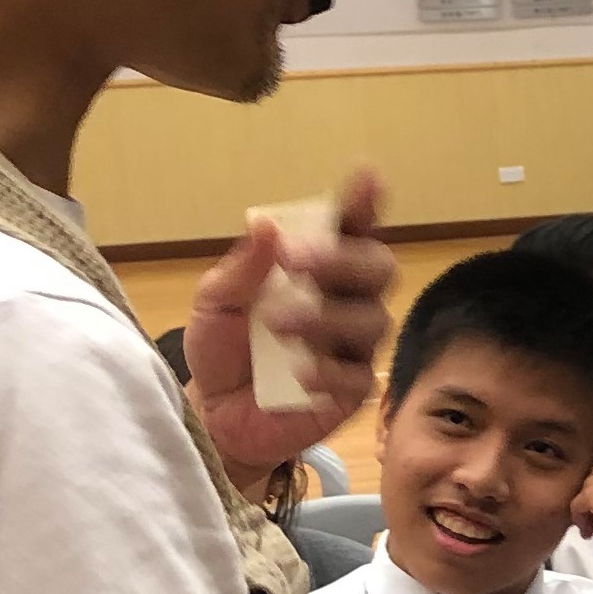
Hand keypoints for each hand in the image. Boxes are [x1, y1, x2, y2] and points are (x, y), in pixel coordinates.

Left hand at [181, 170, 394, 489]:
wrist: (214, 416)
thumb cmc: (223, 350)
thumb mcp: (215, 303)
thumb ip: (241, 268)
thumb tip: (265, 224)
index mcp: (318, 268)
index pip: (350, 229)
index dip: (363, 203)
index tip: (366, 177)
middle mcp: (346, 299)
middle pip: (378, 267)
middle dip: (343, 260)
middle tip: (297, 261)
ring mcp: (354, 346)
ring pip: (372, 320)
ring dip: (327, 317)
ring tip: (280, 328)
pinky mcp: (353, 391)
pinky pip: (359, 376)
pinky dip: (329, 371)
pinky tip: (300, 373)